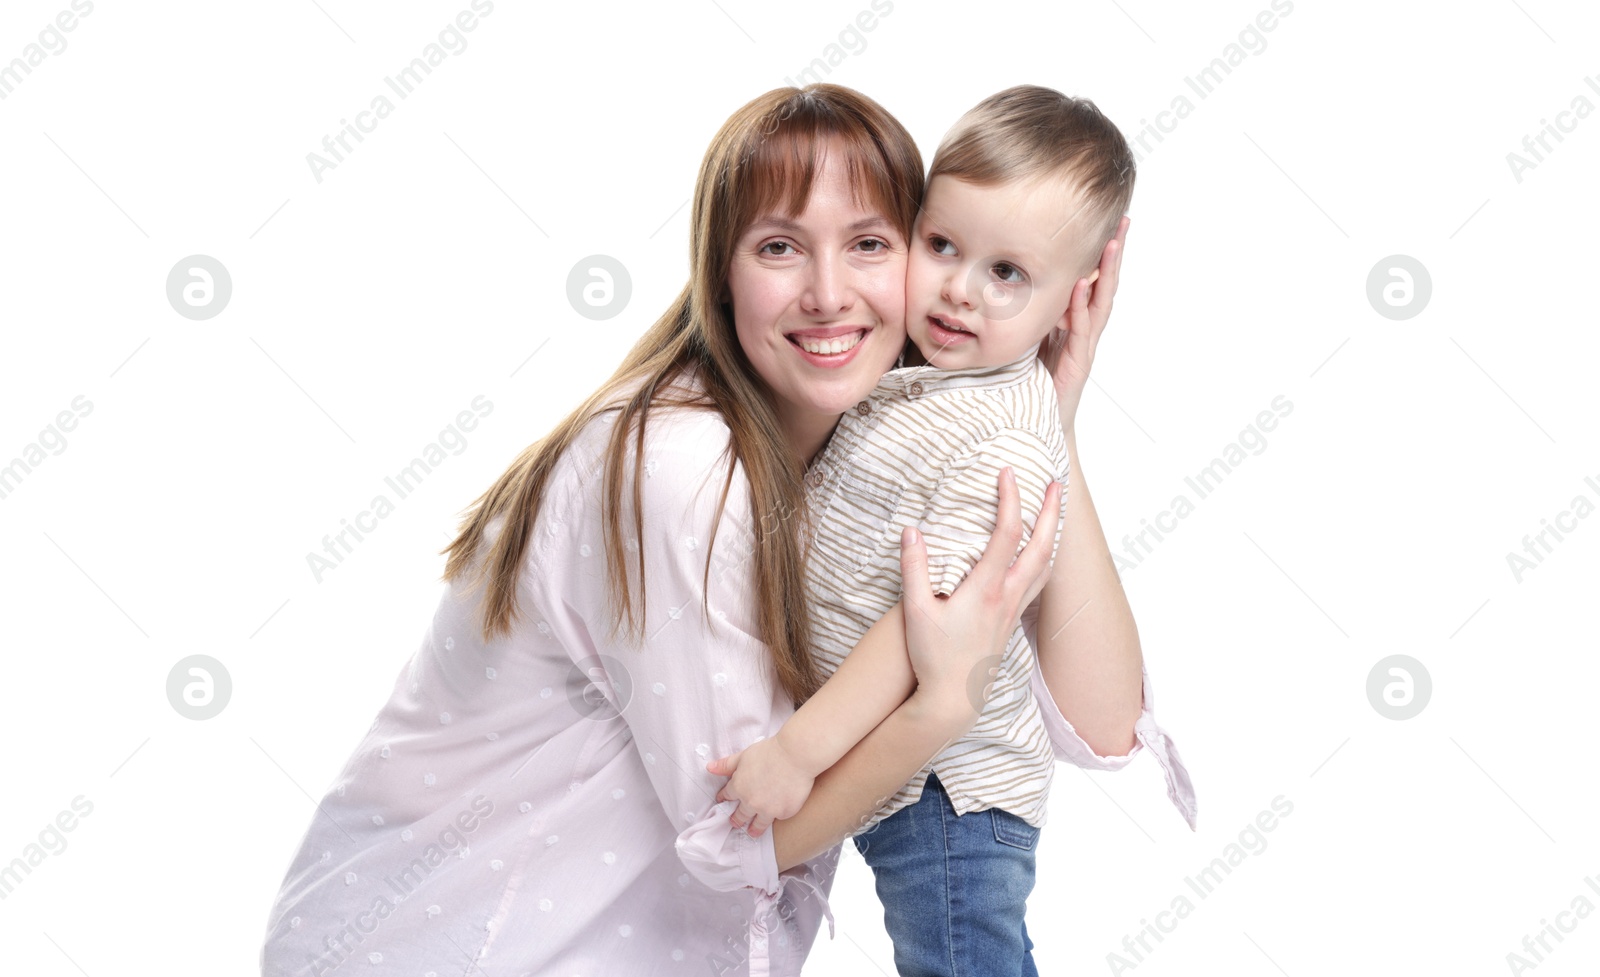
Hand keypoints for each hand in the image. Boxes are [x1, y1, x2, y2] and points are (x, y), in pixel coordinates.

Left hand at [706, 736, 815, 838]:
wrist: (796, 755)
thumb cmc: (770, 751)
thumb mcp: (744, 755)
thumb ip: (726, 765)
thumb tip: (709, 768)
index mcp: (739, 787)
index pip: (727, 795)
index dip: (724, 797)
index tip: (722, 801)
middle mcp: (751, 802)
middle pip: (741, 815)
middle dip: (736, 819)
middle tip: (735, 823)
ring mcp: (769, 809)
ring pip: (758, 824)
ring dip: (754, 829)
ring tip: (753, 832)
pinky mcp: (785, 812)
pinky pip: (779, 817)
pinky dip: (777, 814)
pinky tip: (777, 814)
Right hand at [898, 467, 1063, 725]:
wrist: (953, 700)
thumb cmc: (932, 658)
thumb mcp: (915, 612)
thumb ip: (914, 569)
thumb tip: (912, 530)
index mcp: (985, 589)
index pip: (1006, 534)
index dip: (1010, 499)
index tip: (1008, 473)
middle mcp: (1007, 597)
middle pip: (1041, 546)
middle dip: (1050, 512)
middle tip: (1057, 483)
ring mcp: (1013, 611)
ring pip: (1045, 565)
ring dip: (1053, 534)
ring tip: (1056, 511)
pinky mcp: (1012, 622)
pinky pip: (1038, 582)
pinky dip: (1046, 559)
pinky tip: (1042, 554)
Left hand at [1046, 215, 1127, 433]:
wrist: (1036, 424)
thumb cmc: (1033, 382)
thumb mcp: (1029, 337)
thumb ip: (1031, 313)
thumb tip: (1009, 281)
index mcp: (1073, 320)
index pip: (1090, 279)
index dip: (1098, 252)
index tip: (1106, 221)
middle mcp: (1083, 329)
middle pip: (1103, 284)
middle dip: (1113, 253)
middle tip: (1123, 221)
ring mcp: (1084, 345)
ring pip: (1099, 302)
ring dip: (1106, 273)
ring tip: (1112, 243)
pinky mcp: (1077, 362)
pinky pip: (1081, 329)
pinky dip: (1080, 306)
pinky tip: (1080, 285)